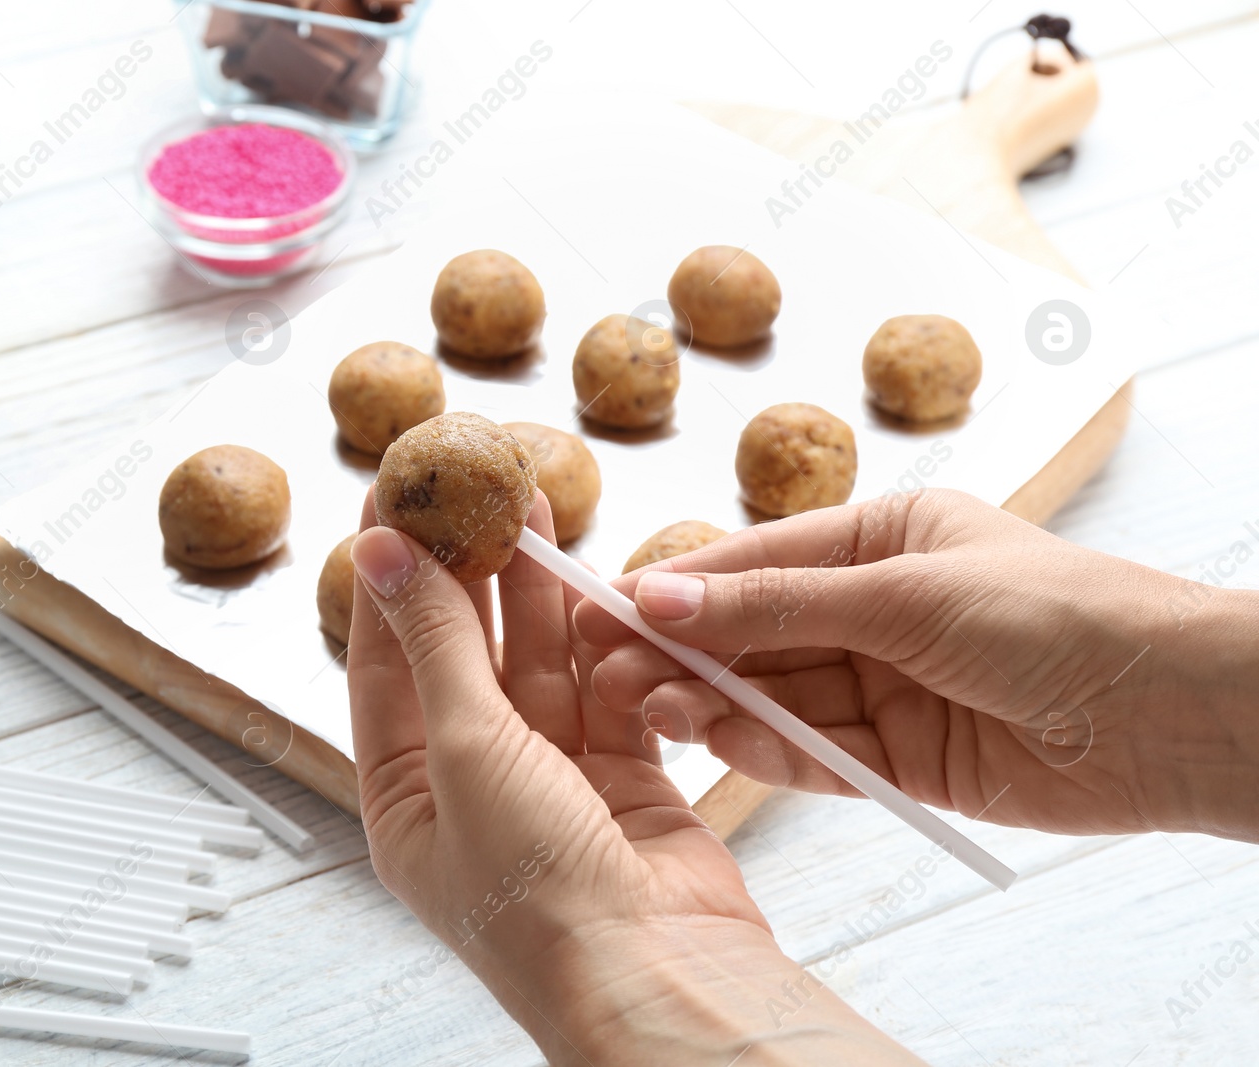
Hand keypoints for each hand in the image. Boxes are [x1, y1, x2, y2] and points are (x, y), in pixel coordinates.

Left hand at [347, 491, 923, 1065]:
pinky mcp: (623, 781)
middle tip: (473, 487)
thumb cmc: (539, 899)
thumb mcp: (466, 751)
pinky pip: (607, 692)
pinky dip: (607, 645)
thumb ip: (437, 643)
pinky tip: (598, 589)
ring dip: (538, 594)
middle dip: (469, 571)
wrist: (660, 977)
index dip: (390, 577)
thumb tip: (384, 555)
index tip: (392, 497)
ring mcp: (551, 785)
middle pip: (463, 656)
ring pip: (539, 666)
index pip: (385, 664)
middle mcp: (473, 791)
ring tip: (533, 510)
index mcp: (407, 801)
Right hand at [575, 489, 1258, 841]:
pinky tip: (718, 743)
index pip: (755, 561)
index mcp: (882, 538)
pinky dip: (766, 751)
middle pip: (755, 633)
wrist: (1169, 714)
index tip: (602, 608)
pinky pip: (815, 752)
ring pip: (775, 695)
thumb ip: (771, 606)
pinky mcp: (902, 758)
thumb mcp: (897, 594)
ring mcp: (888, 685)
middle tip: (605, 672)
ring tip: (651, 711)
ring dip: (712, 704)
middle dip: (682, 652)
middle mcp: (877, 609)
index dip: (678, 587)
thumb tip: (659, 595)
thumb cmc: (1057, 615)